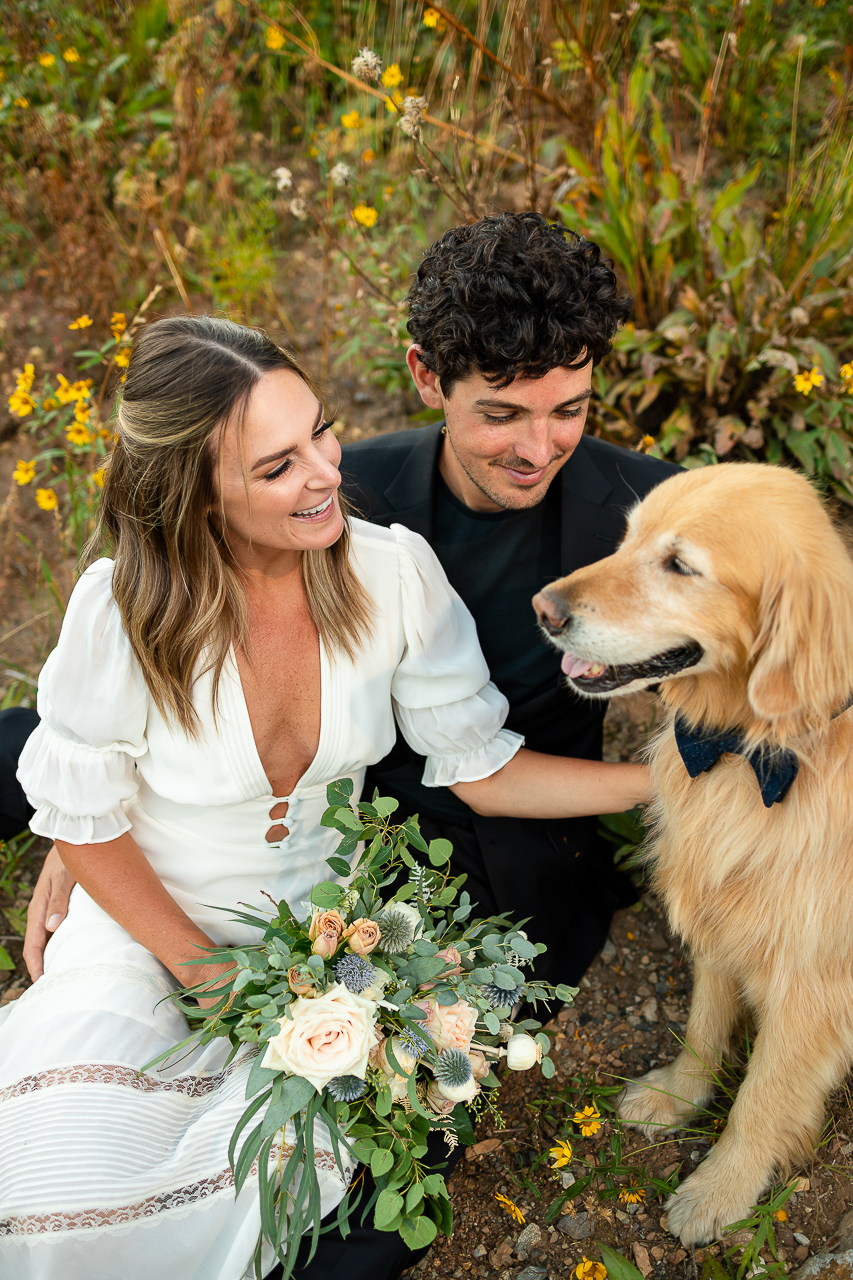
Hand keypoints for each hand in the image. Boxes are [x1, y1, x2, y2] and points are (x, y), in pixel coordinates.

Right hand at [24, 844, 76, 980]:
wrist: (75, 839)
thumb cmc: (70, 857)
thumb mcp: (64, 877)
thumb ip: (58, 899)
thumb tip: (52, 927)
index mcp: (39, 908)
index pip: (33, 945)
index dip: (36, 966)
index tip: (43, 983)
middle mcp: (43, 912)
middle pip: (39, 947)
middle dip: (44, 967)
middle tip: (55, 988)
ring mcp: (51, 910)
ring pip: (48, 940)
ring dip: (54, 957)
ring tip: (64, 975)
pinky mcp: (61, 906)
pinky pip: (58, 930)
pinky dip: (61, 944)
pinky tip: (72, 951)